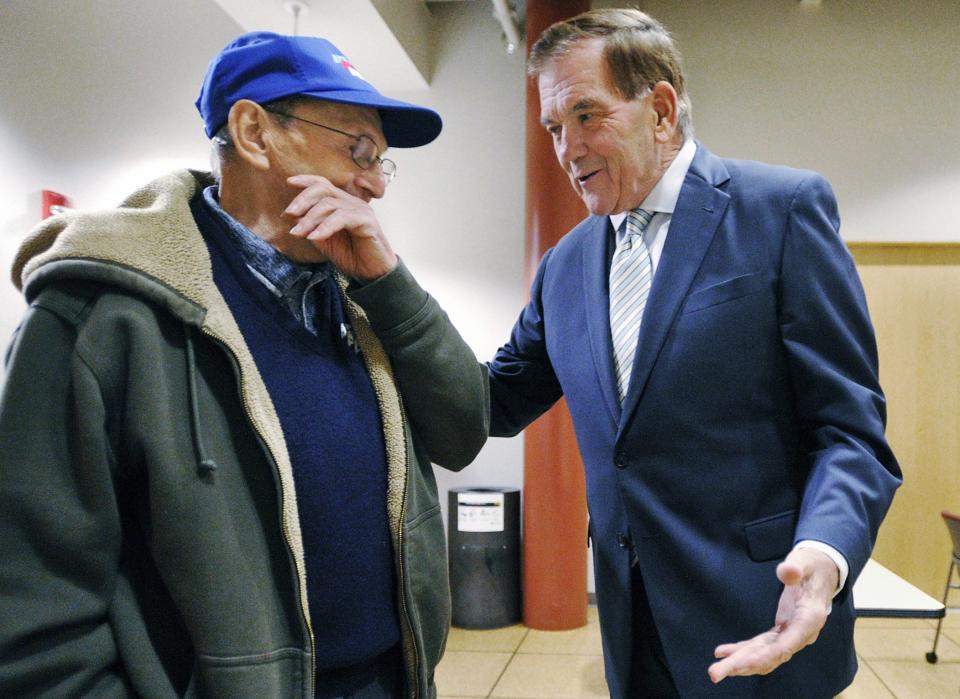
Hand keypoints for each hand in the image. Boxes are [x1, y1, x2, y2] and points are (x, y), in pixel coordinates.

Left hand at [283, 174, 397, 281]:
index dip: (306, 180)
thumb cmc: (350, 255)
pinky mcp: (367, 222)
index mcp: (342, 203)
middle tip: (287, 214)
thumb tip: (288, 214)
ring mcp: (361, 210)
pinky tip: (314, 237)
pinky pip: (342, 218)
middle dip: (302, 200)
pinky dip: (325, 227)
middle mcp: (352, 202)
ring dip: (310, 218)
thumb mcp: (323, 239)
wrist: (371, 273)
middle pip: (324, 189)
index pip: (323, 184)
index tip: (289, 182)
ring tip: (297, 233)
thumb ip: (308, 226)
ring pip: (330, 204)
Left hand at [707, 548, 837, 682]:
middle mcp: (800, 634)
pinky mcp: (781, 632)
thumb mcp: (804, 561)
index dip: (766, 655)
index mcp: (808, 619)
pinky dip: (741, 650)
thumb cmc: (811, 566)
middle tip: (715, 674)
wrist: (821, 572)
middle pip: (771, 656)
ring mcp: (790, 635)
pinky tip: (722, 653)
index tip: (745, 663)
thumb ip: (796, 567)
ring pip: (764, 656)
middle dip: (743, 665)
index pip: (787, 644)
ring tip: (715, 670)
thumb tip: (787, 570)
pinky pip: (760, 646)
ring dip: (739, 664)